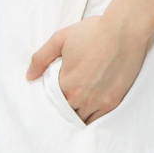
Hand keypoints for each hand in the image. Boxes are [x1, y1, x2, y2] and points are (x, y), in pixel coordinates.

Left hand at [25, 14, 148, 124]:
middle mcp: (79, 97)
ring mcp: (97, 102)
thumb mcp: (61, 38)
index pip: (52, 103)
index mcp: (65, 83)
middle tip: (65, 106)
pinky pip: (98, 121)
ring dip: (78, 116)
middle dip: (65, 111)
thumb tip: (29, 76)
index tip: (55, 98)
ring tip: (77, 110)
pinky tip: (90, 113)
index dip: (53, 101)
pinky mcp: (113, 103)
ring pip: (81, 120)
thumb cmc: (93, 32)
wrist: (124, 31)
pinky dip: (93, 119)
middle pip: (66, 114)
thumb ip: (41, 58)